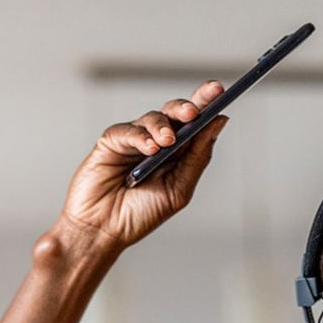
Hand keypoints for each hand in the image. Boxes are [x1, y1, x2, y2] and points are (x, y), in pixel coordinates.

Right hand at [55, 80, 228, 253]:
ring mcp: (134, 140)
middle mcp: (156, 142)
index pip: (195, 123)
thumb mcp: (179, 189)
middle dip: (187, 106)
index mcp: (177, 153)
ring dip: (163, 126)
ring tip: (167, 142)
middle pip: (175, 113)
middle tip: (194, 111)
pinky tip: (149, 149)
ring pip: (153, 118)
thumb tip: (219, 122)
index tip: (219, 91)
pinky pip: (128, 130)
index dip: (207, 104)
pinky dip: (141, 137)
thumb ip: (198, 156)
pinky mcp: (111, 142)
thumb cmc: (139, 215)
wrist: (103, 230)